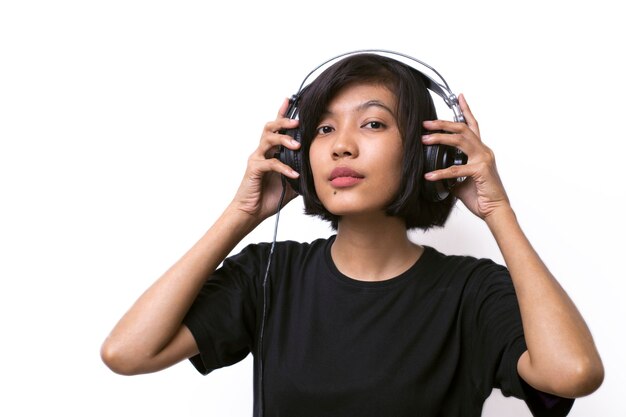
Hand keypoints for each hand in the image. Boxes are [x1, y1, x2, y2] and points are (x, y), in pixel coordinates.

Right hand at [230, 98, 300, 221]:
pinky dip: (283, 167)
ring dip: (283, 139)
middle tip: (298, 122)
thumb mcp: (292, 183)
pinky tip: (294, 174)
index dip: (282, 113)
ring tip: (296, 145)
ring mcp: (257, 158)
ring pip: (268, 139)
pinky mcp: (254, 169)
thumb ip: (302, 171)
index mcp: (272, 151)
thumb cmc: (269, 196)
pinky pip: (270, 163)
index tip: (291, 99)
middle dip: (284, 121)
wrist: (252, 212)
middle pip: (271, 127)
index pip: (277, 128)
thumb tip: (319, 168)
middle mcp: (263, 151)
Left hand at [421, 94, 509, 219]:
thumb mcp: (461, 181)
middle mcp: (483, 151)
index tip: (459, 97)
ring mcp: (483, 159)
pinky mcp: (481, 170)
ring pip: (460, 140)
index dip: (466, 110)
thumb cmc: (481, 196)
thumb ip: (451, 172)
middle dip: (443, 123)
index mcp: (480, 151)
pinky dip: (441, 172)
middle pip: (463, 129)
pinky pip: (457, 169)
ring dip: (440, 138)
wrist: (495, 211)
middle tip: (426, 123)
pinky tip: (430, 175)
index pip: (473, 125)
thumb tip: (435, 172)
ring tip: (425, 139)